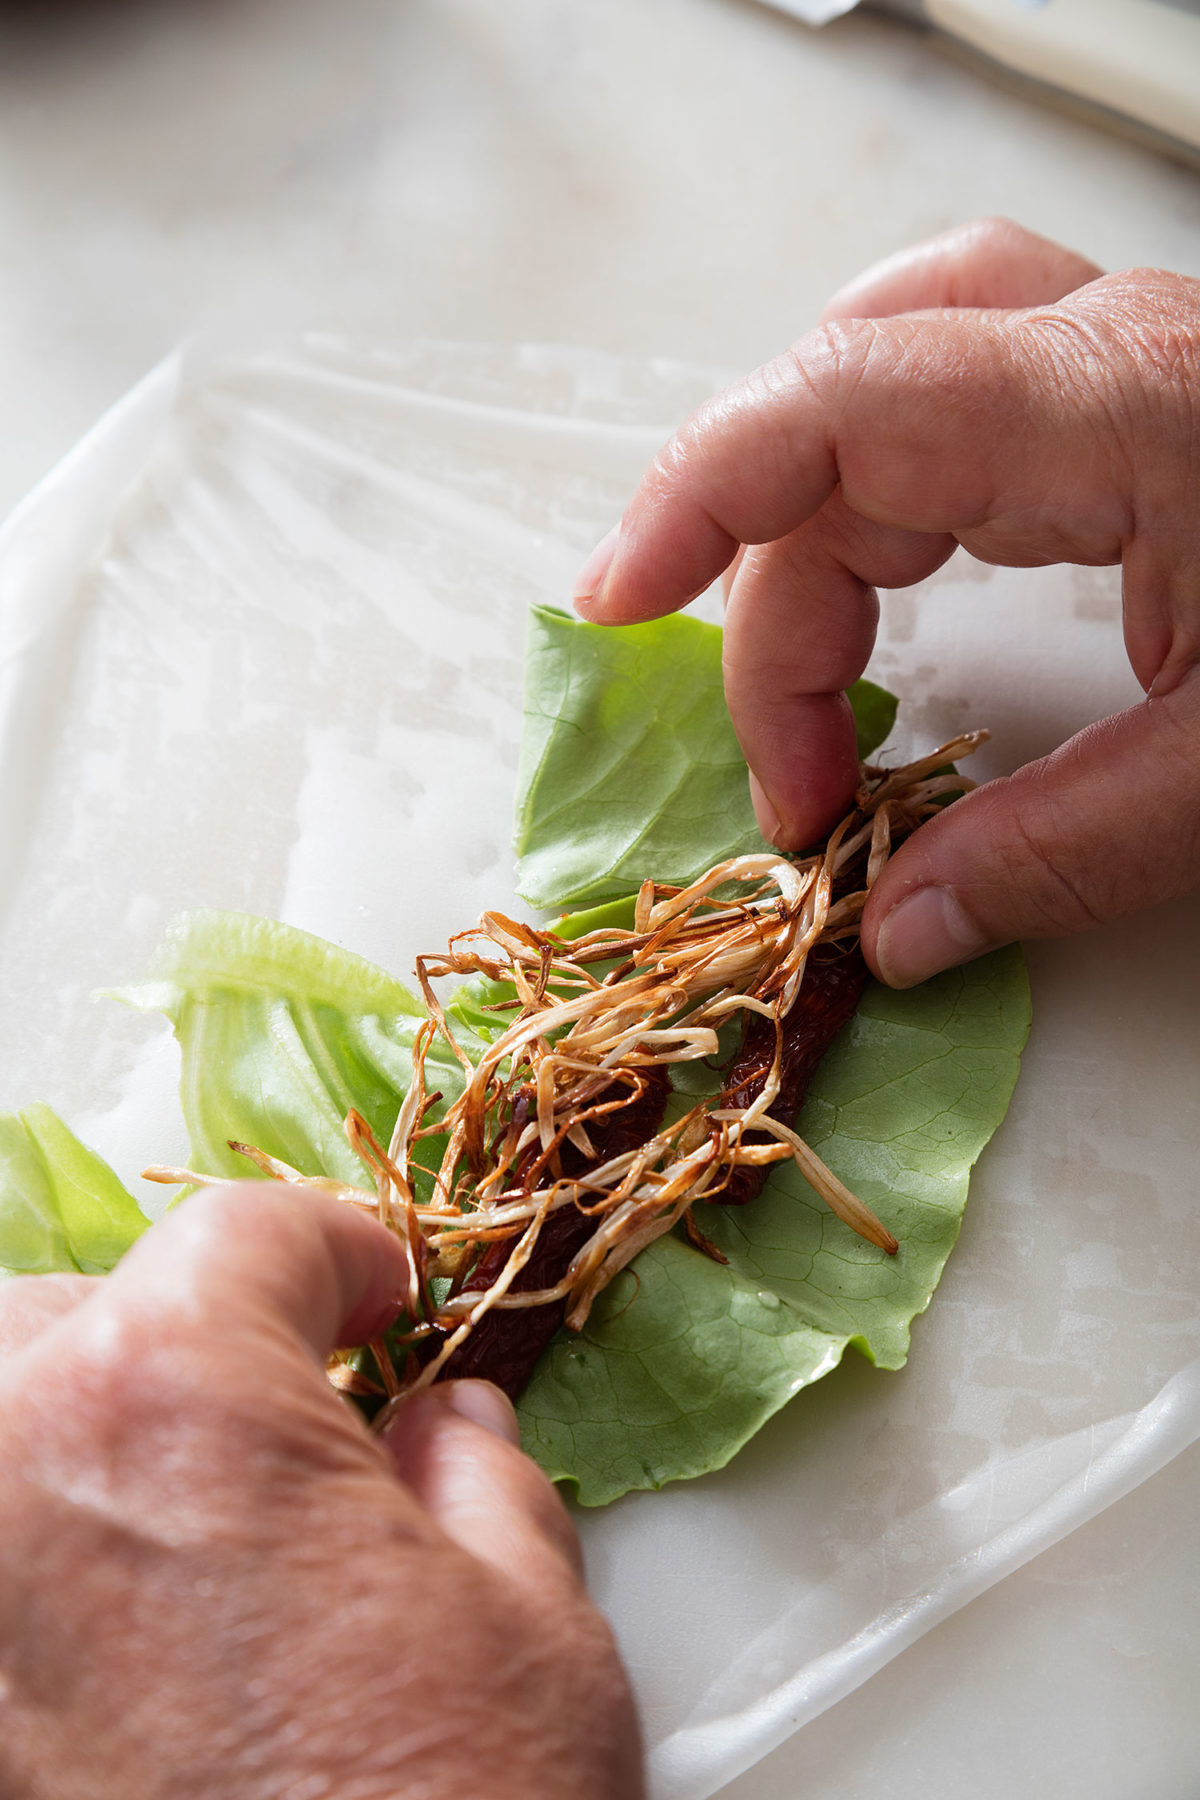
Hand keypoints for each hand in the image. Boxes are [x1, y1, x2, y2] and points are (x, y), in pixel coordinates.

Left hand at [0, 1188, 642, 1799]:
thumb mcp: (530, 1639)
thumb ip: (479, 1484)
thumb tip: (442, 1429)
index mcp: (178, 1402)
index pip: (245, 1235)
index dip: (333, 1250)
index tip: (373, 1298)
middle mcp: (9, 1478)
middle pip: (79, 1313)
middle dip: (187, 1341)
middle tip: (285, 1422)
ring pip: (0, 1427)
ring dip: (80, 1436)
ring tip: (188, 1519)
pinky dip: (36, 1563)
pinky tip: (121, 1637)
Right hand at [574, 218, 1199, 985]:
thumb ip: (1059, 856)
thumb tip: (895, 938)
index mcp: (1120, 406)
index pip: (842, 403)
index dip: (697, 495)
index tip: (618, 609)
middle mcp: (1091, 350)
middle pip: (837, 439)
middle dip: (776, 621)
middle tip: (801, 796)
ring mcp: (1098, 360)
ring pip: (868, 416)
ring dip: (813, 573)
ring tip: (817, 721)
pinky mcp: (1105, 397)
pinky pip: (927, 425)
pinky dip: (870, 534)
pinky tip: (874, 618)